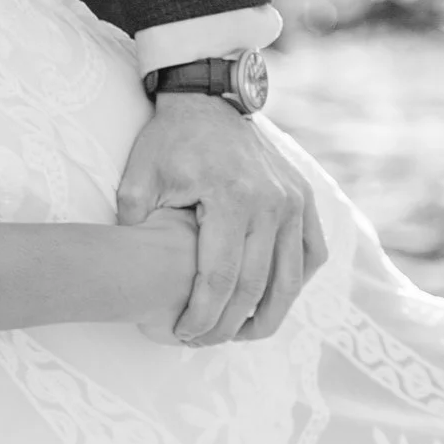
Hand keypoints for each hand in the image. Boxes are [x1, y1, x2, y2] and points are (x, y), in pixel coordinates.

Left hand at [115, 93, 324, 345]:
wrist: (207, 102)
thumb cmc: (169, 141)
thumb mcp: (138, 177)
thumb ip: (133, 223)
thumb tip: (132, 270)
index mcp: (230, 199)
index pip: (219, 278)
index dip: (202, 315)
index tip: (183, 334)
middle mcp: (271, 204)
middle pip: (256, 287)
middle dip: (229, 325)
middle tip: (204, 342)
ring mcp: (294, 201)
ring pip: (291, 279)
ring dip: (269, 316)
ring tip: (241, 335)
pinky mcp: (305, 198)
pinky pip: (311, 253)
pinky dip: (296, 283)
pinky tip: (272, 300)